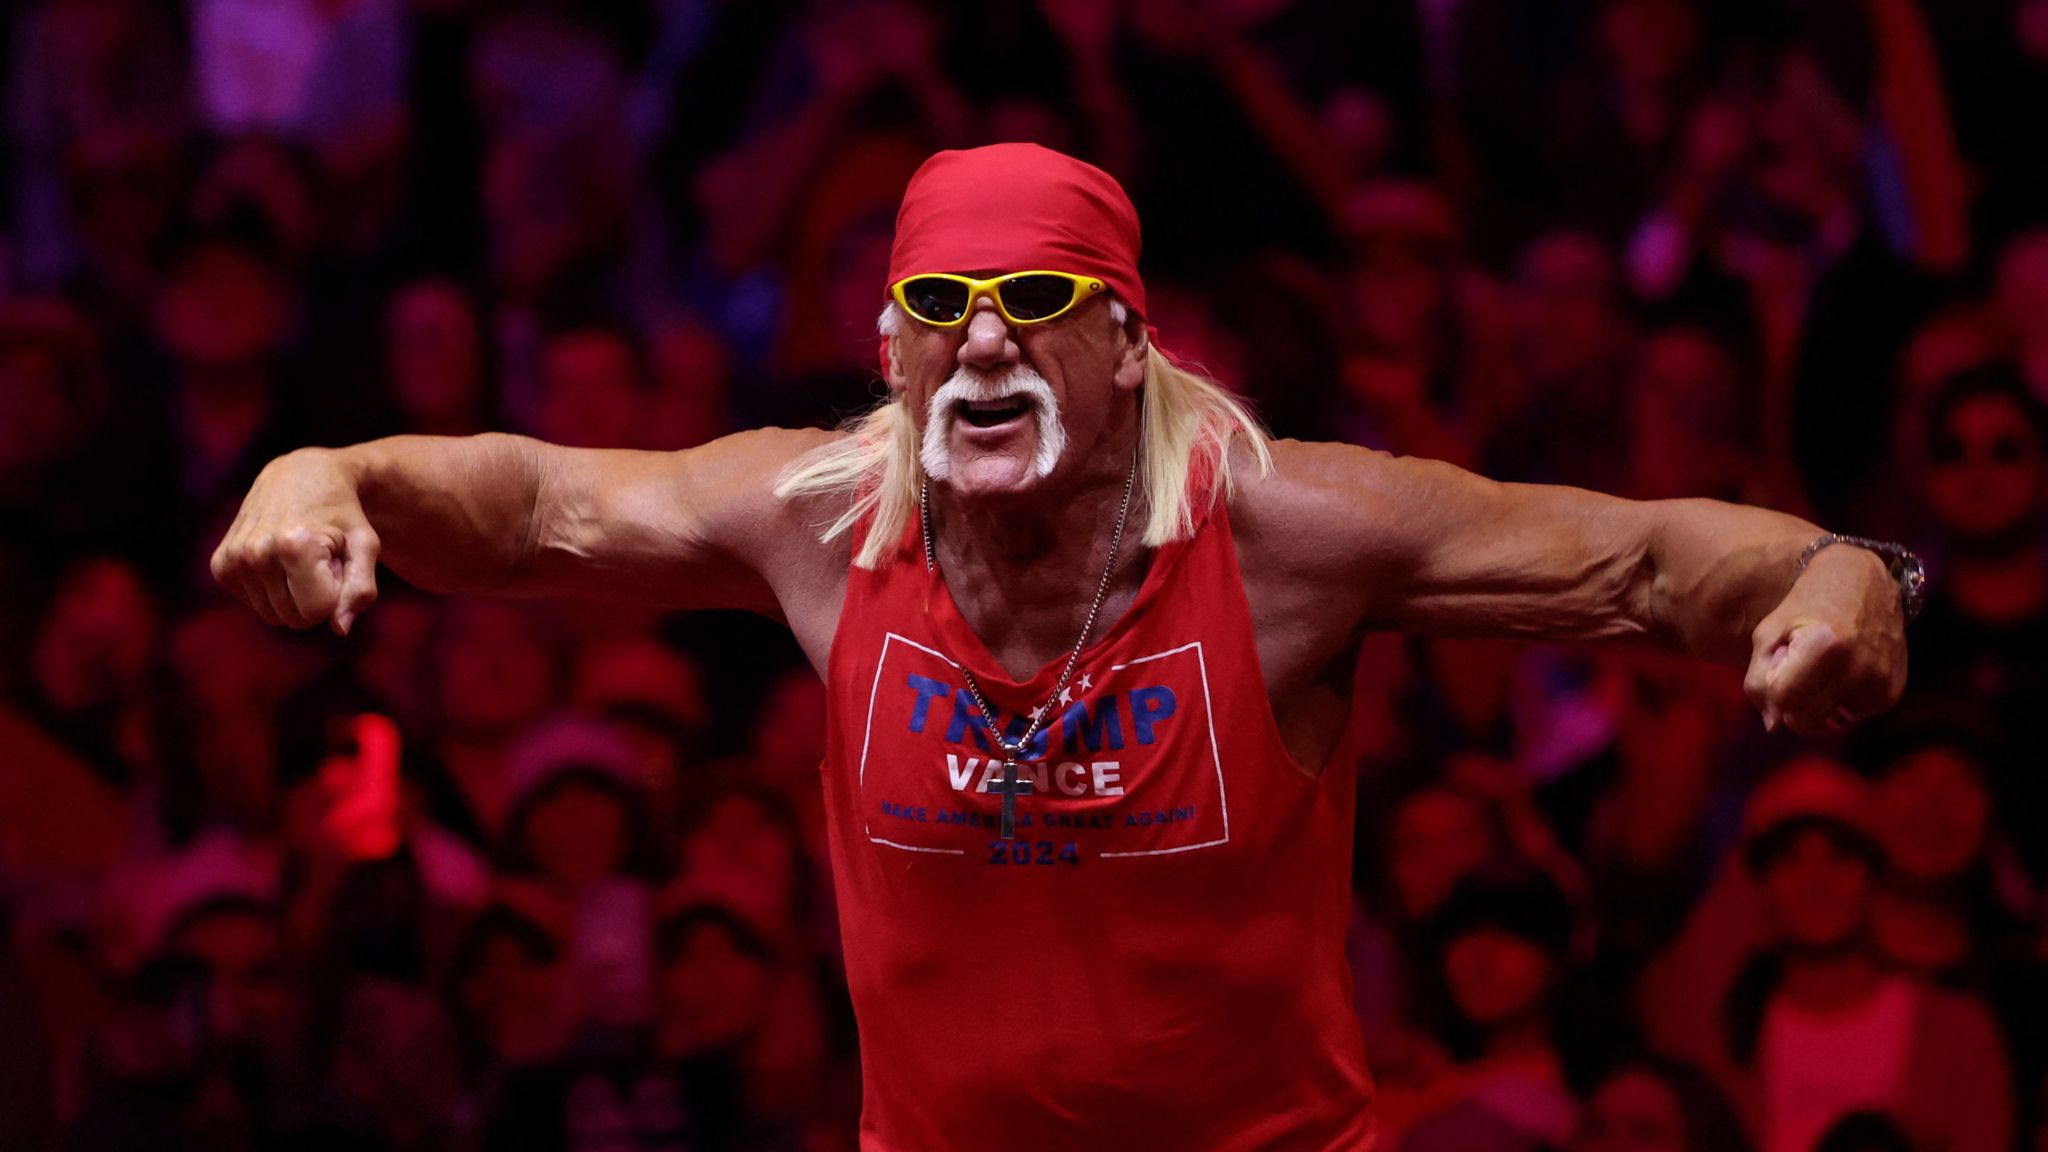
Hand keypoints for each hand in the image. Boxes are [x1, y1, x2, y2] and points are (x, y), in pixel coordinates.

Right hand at [211, 448, 379, 634]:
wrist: (301, 475)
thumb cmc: (343, 514)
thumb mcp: (365, 545)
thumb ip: (361, 589)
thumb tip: (340, 629)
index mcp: (294, 546)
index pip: (317, 613)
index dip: (335, 592)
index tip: (335, 561)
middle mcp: (256, 552)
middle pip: (294, 619)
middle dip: (314, 596)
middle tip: (319, 559)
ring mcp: (233, 559)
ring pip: (274, 616)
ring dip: (292, 593)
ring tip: (299, 557)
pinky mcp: (220, 565)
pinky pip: (255, 605)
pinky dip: (271, 589)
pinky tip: (278, 557)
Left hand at [1743, 545, 1907, 733]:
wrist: (1864, 584)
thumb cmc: (1805, 607)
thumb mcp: (1769, 634)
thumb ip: (1759, 680)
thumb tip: (1772, 726)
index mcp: (1825, 645)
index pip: (1783, 700)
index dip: (1772, 689)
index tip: (1779, 666)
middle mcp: (1859, 667)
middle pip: (1804, 720)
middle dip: (1791, 704)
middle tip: (1797, 670)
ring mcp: (1879, 683)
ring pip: (1826, 724)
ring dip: (1815, 705)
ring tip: (1821, 669)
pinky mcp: (1892, 694)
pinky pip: (1849, 717)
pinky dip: (1838, 703)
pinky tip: (1841, 673)